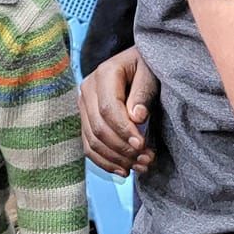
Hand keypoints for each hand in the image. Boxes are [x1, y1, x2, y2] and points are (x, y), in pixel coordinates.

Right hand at [81, 47, 159, 174]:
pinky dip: (105, 161)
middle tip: (146, 160)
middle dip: (122, 149)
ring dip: (116, 159)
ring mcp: (84, 106)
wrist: (137, 62)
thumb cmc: (147, 65)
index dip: (124, 130)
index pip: (108, 109)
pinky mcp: (86, 119)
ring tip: (140, 166)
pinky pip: (89, 145)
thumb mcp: (150, 72)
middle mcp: (87, 90)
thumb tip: (137, 118)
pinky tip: (123, 171)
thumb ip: (143, 93)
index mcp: (104, 74)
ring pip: (92, 140)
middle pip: (99, 128)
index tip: (142, 145)